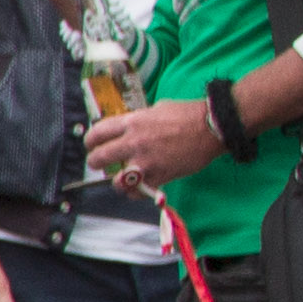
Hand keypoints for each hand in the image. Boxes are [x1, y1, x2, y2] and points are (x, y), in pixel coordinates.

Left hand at [86, 97, 221, 193]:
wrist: (213, 126)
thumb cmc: (188, 114)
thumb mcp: (157, 109)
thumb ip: (140, 120)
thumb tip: (132, 127)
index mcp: (132, 122)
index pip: (97, 133)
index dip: (90, 141)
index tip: (91, 145)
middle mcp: (134, 142)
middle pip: (99, 158)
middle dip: (95, 162)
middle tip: (98, 164)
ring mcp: (146, 161)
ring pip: (116, 181)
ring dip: (117, 182)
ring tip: (121, 179)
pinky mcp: (160, 176)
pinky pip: (139, 192)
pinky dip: (137, 193)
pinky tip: (139, 188)